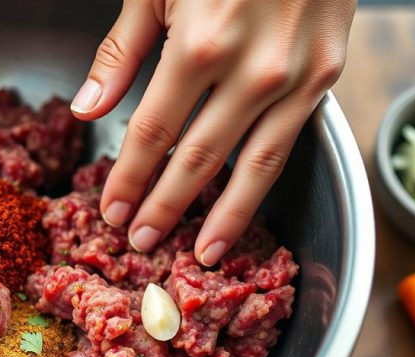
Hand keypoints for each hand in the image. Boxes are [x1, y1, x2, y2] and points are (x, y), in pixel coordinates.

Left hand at [72, 0, 353, 264]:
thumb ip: (122, 52)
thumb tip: (87, 108)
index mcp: (199, 45)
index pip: (152, 134)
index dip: (129, 178)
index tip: (111, 210)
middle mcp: (252, 70)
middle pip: (197, 160)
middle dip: (164, 207)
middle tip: (142, 241)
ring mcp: (295, 77)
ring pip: (251, 168)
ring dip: (220, 217)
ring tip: (199, 253)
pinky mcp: (327, 77)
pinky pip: (286, 144)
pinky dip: (260, 185)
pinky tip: (241, 210)